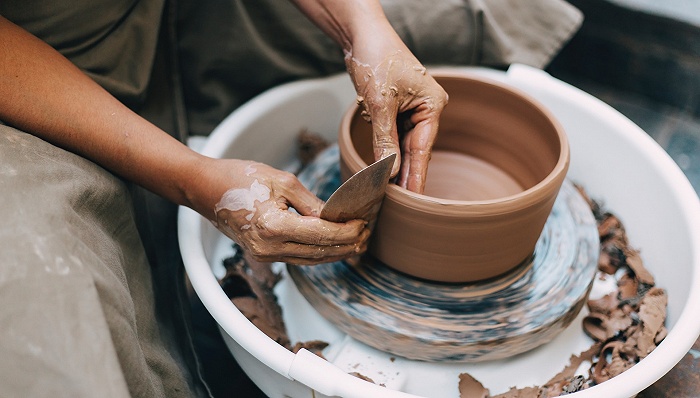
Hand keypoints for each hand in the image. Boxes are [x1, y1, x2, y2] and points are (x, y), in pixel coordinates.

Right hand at [190, 158, 369, 264]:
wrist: (204, 188)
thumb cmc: (240, 177)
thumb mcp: (282, 180)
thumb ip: (311, 203)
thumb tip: (336, 217)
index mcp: (274, 226)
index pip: (322, 235)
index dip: (347, 231)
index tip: (364, 224)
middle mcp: (269, 248)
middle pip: (320, 253)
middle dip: (347, 245)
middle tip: (367, 234)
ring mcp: (264, 255)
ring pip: (310, 259)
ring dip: (335, 253)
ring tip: (357, 242)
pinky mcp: (262, 254)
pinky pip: (298, 257)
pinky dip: (318, 252)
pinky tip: (334, 245)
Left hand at [345, 23, 447, 193]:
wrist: (361, 34)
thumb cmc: (376, 58)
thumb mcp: (379, 103)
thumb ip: (385, 140)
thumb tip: (389, 171)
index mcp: (433, 105)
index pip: (423, 149)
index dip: (416, 176)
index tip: (414, 200)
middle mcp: (427, 108)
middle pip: (415, 150)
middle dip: (406, 174)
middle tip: (400, 203)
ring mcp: (412, 108)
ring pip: (403, 145)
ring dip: (395, 164)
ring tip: (390, 192)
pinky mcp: (396, 108)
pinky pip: (393, 135)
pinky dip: (387, 150)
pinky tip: (383, 169)